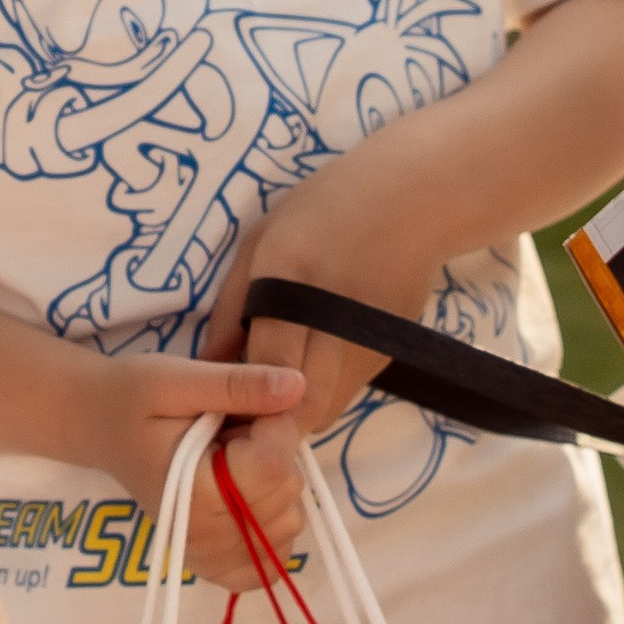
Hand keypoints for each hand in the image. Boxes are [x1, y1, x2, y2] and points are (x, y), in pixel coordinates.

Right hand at [85, 347, 307, 593]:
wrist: (98, 426)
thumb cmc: (132, 398)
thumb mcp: (177, 378)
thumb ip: (238, 385)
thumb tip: (298, 385)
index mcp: (191, 494)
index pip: (274, 464)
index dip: (275, 422)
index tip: (244, 406)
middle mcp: (201, 539)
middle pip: (286, 491)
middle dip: (274, 450)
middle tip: (231, 431)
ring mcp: (209, 558)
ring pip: (291, 520)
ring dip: (276, 482)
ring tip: (233, 458)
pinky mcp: (217, 565)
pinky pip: (275, 559)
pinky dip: (274, 524)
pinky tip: (247, 494)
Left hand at [198, 181, 436, 519]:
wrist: (416, 198)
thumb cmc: (325, 207)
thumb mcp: (263, 239)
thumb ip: (232, 307)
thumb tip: (208, 366)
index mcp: (292, 276)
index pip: (271, 361)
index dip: (246, 400)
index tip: (220, 419)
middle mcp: (335, 314)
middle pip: (302, 401)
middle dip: (269, 425)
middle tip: (241, 424)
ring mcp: (369, 337)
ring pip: (327, 407)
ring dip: (296, 413)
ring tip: (271, 397)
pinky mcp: (390, 351)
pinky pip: (348, 390)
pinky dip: (323, 392)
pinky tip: (312, 365)